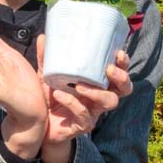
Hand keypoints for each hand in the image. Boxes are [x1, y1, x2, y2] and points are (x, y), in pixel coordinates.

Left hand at [37, 39, 131, 162]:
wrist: (38, 125)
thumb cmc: (49, 98)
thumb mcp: (47, 75)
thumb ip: (46, 58)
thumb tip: (44, 37)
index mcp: (97, 83)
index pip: (118, 72)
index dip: (123, 64)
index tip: (119, 52)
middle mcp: (100, 98)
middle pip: (124, 89)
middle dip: (121, 77)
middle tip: (109, 69)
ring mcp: (94, 112)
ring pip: (110, 103)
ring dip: (98, 92)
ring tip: (80, 85)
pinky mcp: (83, 125)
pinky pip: (84, 115)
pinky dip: (72, 103)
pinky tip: (59, 95)